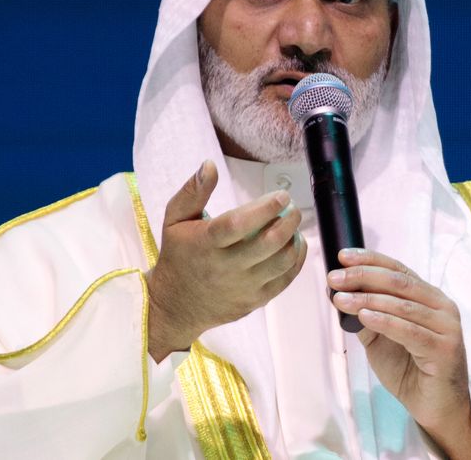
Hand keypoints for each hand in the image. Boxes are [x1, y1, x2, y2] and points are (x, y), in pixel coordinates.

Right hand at [146, 160, 306, 361]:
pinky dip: (296, 261)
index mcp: (205, 244)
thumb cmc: (178, 255)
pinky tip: (296, 246)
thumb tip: (210, 165)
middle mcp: (224, 268)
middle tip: (293, 209)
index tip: (281, 196)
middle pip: (266, 244)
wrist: (175, 305)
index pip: (238, 224)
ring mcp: (241, 288)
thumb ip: (193, 191)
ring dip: (294, 240)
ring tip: (293, 226)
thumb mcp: (174, 220)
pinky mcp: (253, 302)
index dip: (264, 208)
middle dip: (288, 222)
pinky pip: (284, 281)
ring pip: (280, 263)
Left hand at [328, 249, 470, 459]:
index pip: (399, 270)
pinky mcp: (445, 349)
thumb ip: (367, 315)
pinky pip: (410, 331)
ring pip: (403, 304)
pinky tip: (364, 315)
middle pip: (400, 282)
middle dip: (363, 276)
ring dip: (367, 298)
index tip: (342, 257)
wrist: (436, 408)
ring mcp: (447, 327)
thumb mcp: (381, 339)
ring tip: (340, 298)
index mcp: (430, 298)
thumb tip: (339, 294)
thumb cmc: (410, 371)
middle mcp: (442, 307)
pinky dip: (384, 321)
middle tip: (335, 278)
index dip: (370, 260)